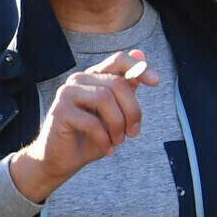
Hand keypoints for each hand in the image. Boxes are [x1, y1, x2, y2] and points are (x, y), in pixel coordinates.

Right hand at [7, 50, 159, 202]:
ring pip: (105, 98)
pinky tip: (107, 149)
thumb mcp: (115, 114)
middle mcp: (79, 80)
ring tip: (118, 141)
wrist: (61, 161)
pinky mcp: (60, 111)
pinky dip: (104, 139)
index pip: (118, 60)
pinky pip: (91, 122)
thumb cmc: (89, 138)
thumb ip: (127, 89)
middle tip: (133, 133)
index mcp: (94, 78)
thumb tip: (141, 56)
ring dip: (118, 125)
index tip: (156, 81)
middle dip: (132, 110)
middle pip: (117, 83)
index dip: (139, 67)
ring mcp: (67, 93)